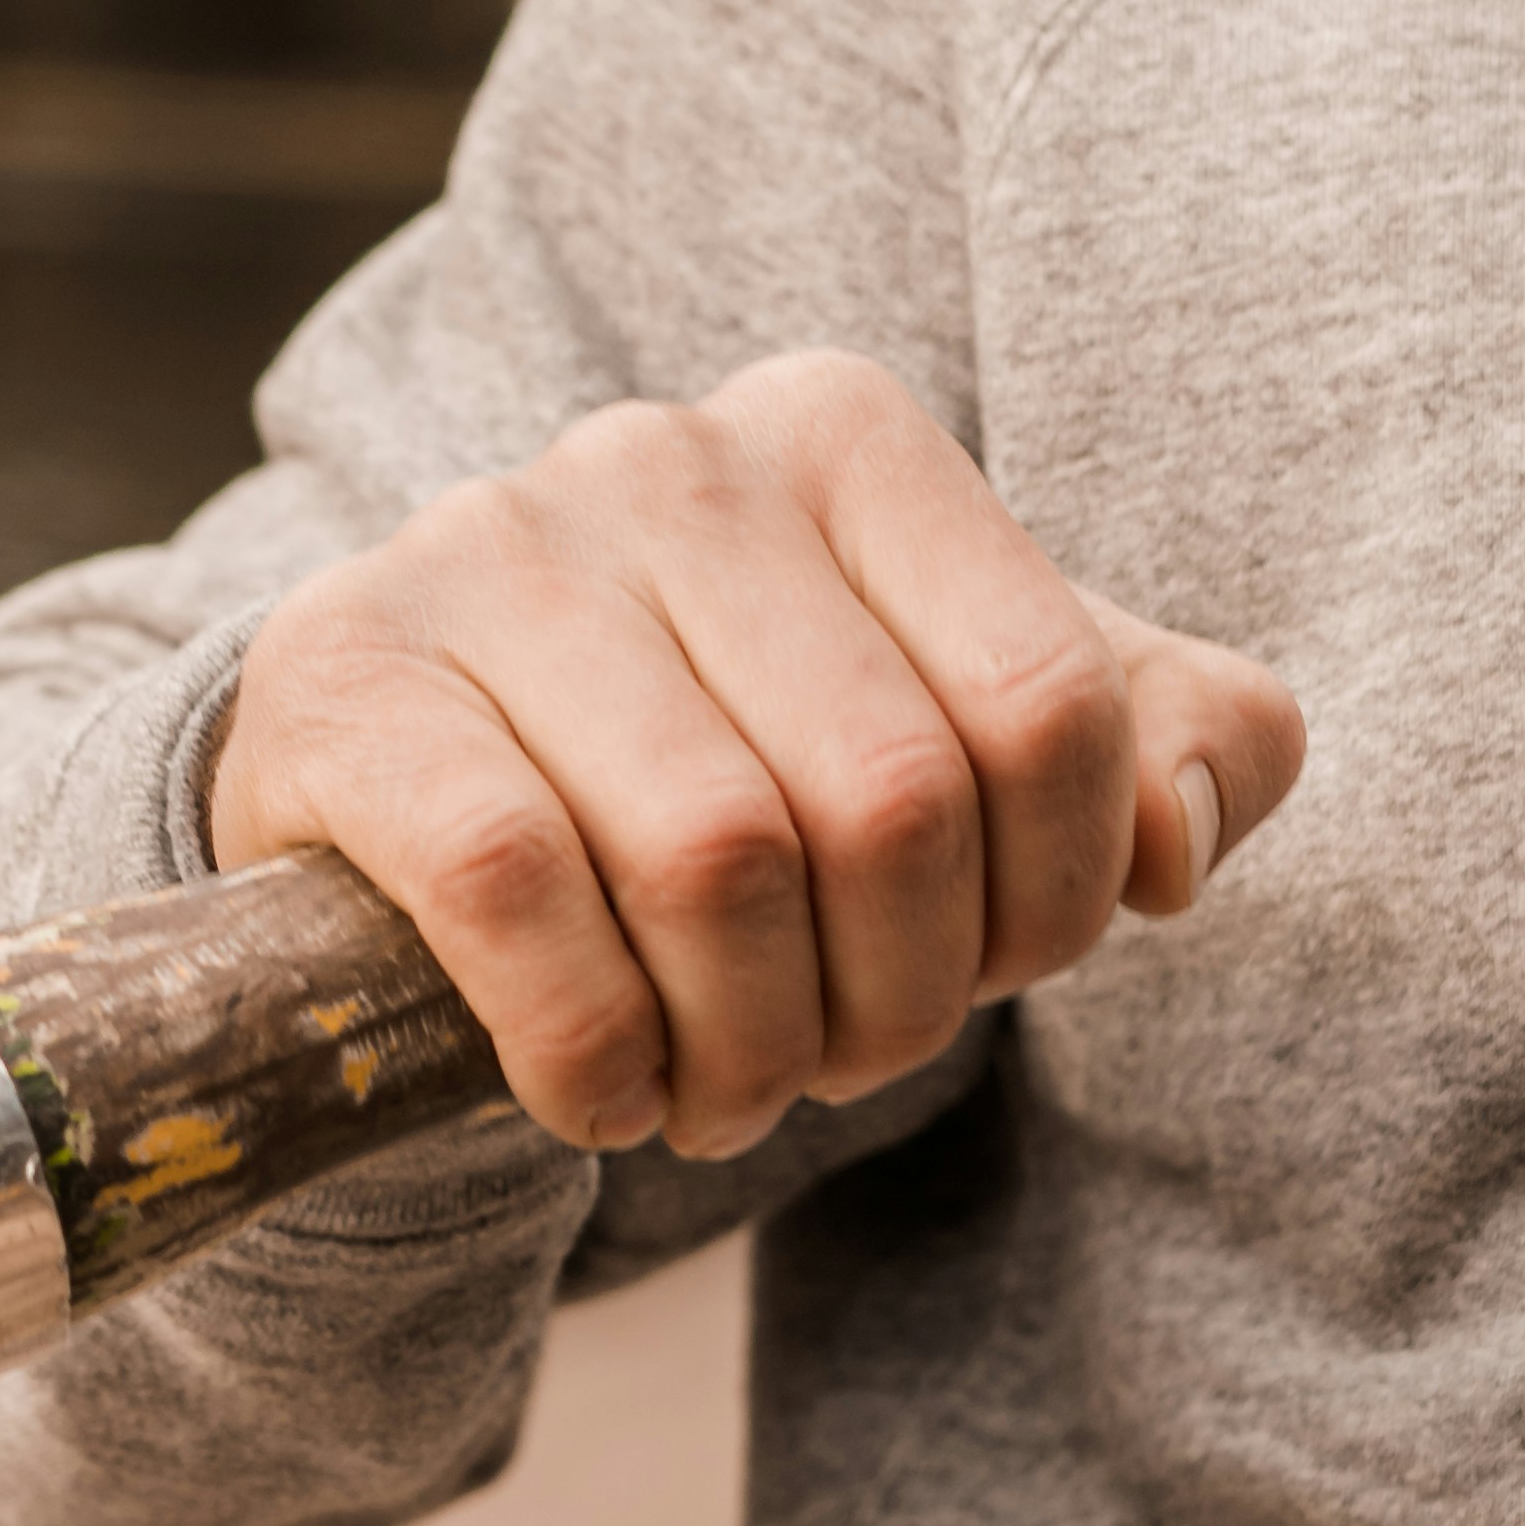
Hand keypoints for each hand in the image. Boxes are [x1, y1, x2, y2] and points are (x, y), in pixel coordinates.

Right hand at [205, 350, 1301, 1161]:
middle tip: (832, 1064)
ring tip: (717, 1088)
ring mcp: (492, 550)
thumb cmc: (723, 756)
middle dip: (890, 1003)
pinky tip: (595, 1088)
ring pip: (711, 856)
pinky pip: (516, 891)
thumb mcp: (955, 726)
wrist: (400, 779)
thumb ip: (1151, 742)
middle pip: (890, 801)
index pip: (1048, 703)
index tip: (978, 972)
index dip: (1044, 905)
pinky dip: (585, 1045)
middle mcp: (669, 454)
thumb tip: (1176, 839)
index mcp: (844, 437)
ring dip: (739, 1048)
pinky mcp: (348, 675)